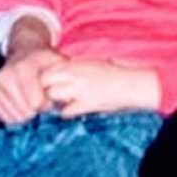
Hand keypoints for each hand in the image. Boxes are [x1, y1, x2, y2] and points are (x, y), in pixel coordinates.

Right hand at [0, 47, 66, 123]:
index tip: (50, 101)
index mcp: (23, 68)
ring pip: (14, 118)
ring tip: (31, 104)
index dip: (46, 106)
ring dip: (26, 116)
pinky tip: (21, 106)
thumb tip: (65, 102)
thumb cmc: (43, 60)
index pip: (36, 103)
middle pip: (25, 113)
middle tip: (41, 104)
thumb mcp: (56, 62)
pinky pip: (4, 118)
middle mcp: (5, 77)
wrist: (23, 51)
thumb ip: (62, 79)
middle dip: (36, 113)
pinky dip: (15, 116)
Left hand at [39, 60, 159, 117]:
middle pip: (45, 81)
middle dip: (45, 88)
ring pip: (52, 95)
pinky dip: (67, 113)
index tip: (49, 83)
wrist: (131, 84)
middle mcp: (75, 74)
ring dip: (55, 101)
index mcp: (77, 63)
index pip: (48, 69)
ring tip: (63, 103)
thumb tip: (62, 72)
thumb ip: (76, 67)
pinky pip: (66, 111)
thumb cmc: (115, 73)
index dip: (46, 77)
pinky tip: (73, 110)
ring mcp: (79, 89)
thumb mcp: (93, 64)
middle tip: (51, 95)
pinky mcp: (85, 104)